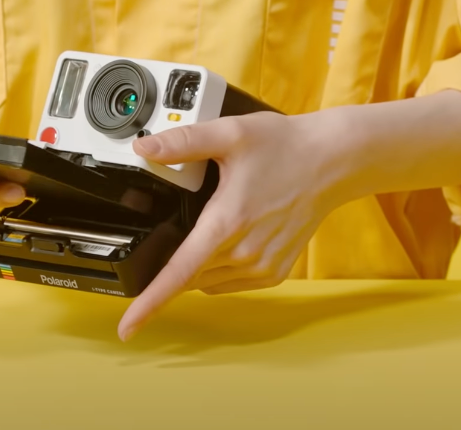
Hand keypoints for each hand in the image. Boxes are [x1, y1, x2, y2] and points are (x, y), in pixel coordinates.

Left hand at [117, 109, 358, 340]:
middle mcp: (244, 252)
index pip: (178, 273)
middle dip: (176, 256)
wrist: (332, 162)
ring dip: (199, 261)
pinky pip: (231, 282)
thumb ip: (183, 142)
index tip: (128, 327)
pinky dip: (220, 267)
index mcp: (226, 222)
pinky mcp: (274, 272)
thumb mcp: (230, 133)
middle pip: (188, 273)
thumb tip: (144, 149)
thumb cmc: (285, 147)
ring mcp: (261, 265)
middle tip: (191, 215)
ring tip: (218, 219)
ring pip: (207, 279)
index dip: (150, 303)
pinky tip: (232, 237)